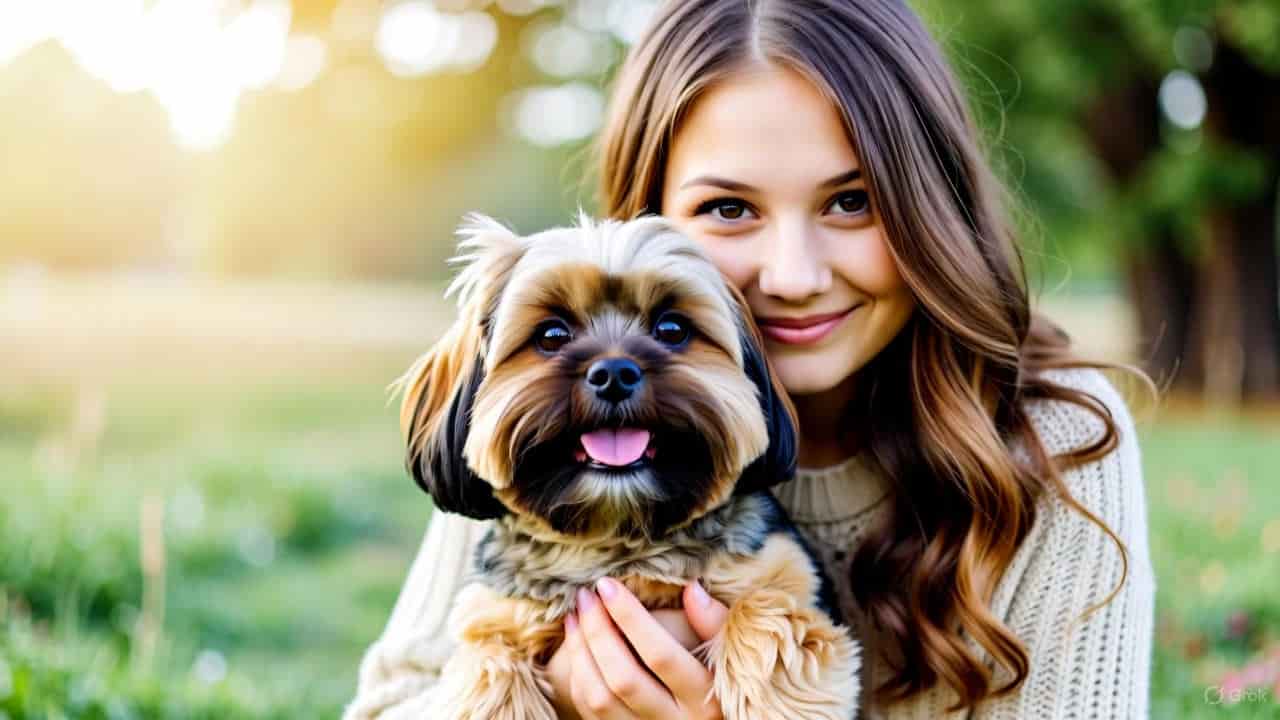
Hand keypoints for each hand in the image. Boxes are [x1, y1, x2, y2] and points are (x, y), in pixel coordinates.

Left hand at [547, 578, 730, 719]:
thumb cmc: (723, 680)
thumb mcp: (730, 653)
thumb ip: (716, 624)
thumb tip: (691, 589)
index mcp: (706, 702)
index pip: (660, 655)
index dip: (630, 618)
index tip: (607, 585)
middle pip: (623, 678)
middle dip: (597, 632)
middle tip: (585, 596)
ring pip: (600, 698)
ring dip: (580, 653)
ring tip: (575, 616)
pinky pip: (591, 712)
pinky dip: (578, 677)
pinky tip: (577, 646)